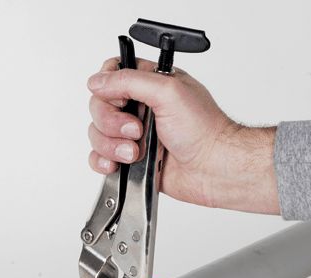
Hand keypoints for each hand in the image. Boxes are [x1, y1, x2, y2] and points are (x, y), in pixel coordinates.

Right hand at [87, 58, 279, 214]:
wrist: (213, 169)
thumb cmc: (203, 131)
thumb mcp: (168, 91)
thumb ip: (128, 80)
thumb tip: (97, 81)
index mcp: (150, 84)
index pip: (111, 74)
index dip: (108, 88)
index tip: (122, 101)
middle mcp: (140, 108)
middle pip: (99, 107)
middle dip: (112, 123)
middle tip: (136, 131)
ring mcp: (133, 135)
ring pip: (97, 134)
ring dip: (112, 145)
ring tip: (136, 153)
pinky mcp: (130, 160)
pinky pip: (99, 157)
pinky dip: (103, 161)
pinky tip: (119, 164)